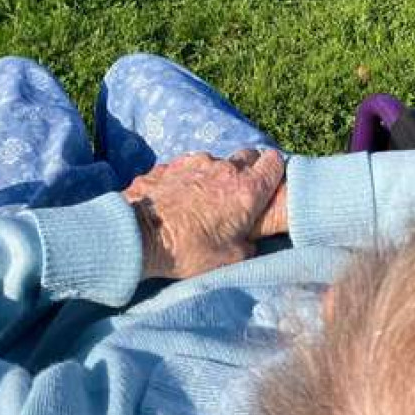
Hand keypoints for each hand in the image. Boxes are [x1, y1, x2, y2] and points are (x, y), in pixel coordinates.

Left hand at [122, 148, 284, 279]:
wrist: (140, 235)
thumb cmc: (188, 251)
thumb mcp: (230, 259)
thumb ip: (248, 243)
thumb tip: (250, 240)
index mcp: (246, 190)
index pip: (275, 162)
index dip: (274, 172)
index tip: (269, 184)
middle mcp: (224, 168)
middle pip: (248, 156)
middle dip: (248, 169)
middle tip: (239, 193)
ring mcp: (196, 162)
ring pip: (216, 161)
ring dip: (215, 175)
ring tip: (202, 200)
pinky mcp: (171, 163)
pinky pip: (188, 166)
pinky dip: (189, 177)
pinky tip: (179, 197)